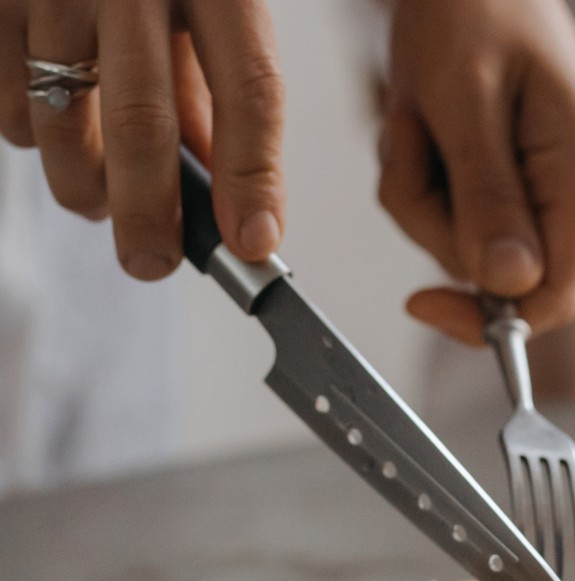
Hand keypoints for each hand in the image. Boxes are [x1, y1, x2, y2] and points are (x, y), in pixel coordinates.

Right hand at [0, 0, 284, 278]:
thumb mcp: (206, 0)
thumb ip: (214, 87)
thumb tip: (224, 196)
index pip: (249, 87)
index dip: (253, 177)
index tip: (252, 244)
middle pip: (142, 121)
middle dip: (149, 215)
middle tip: (153, 264)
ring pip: (60, 125)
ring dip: (85, 188)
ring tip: (100, 198)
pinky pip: (9, 109)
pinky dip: (34, 138)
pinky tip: (57, 117)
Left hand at [378, 0, 574, 342]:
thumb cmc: (471, 5)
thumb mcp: (464, 100)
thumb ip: (486, 197)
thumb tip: (508, 284)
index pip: (552, 299)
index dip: (486, 320)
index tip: (420, 301)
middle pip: (498, 276)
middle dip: (433, 221)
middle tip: (410, 139)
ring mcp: (554, 189)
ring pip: (467, 248)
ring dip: (420, 195)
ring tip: (416, 119)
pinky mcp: (521, 185)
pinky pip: (460, 221)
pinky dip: (424, 184)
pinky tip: (424, 126)